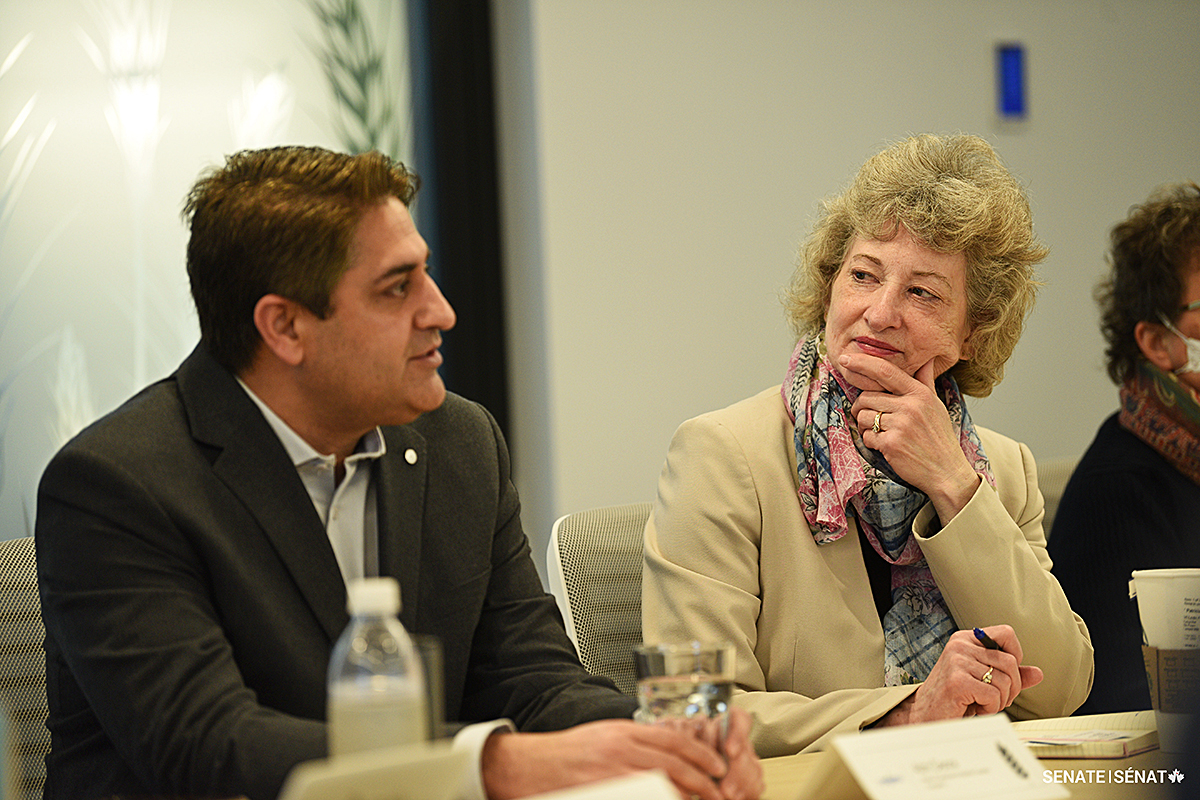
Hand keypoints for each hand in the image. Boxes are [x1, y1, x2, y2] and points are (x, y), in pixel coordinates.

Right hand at [481, 710, 762, 799]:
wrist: (530, 765)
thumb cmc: (567, 754)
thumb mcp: (605, 737)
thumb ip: (634, 743)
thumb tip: (667, 753)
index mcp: (623, 732)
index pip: (672, 737)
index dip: (699, 752)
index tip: (717, 765)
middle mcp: (620, 747)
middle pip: (673, 760)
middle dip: (702, 777)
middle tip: (720, 790)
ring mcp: (612, 770)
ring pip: (662, 779)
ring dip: (687, 792)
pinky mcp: (603, 789)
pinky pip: (640, 794)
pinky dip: (660, 797)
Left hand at [842, 354, 979, 522]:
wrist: (946, 471)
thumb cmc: (939, 438)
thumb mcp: (936, 406)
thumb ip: (926, 382)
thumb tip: (927, 360)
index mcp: (920, 394)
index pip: (885, 371)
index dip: (861, 363)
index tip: (845, 359)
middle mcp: (911, 406)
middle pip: (867, 397)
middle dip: (860, 407)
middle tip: (866, 416)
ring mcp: (901, 425)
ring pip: (864, 416)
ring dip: (865, 425)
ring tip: (879, 432)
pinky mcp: (892, 443)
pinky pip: (867, 436)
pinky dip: (871, 441)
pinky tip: (884, 445)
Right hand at [878, 625, 1044, 725]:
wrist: (926, 716)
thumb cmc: (954, 698)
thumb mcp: (983, 681)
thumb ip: (1009, 675)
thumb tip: (1038, 673)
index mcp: (965, 639)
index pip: (1006, 633)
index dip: (1015, 654)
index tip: (1007, 674)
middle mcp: (960, 645)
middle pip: (1010, 662)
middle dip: (1012, 688)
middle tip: (996, 700)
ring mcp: (957, 661)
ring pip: (1005, 681)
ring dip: (1000, 701)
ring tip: (982, 704)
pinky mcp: (957, 681)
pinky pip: (994, 695)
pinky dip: (990, 708)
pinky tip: (975, 709)